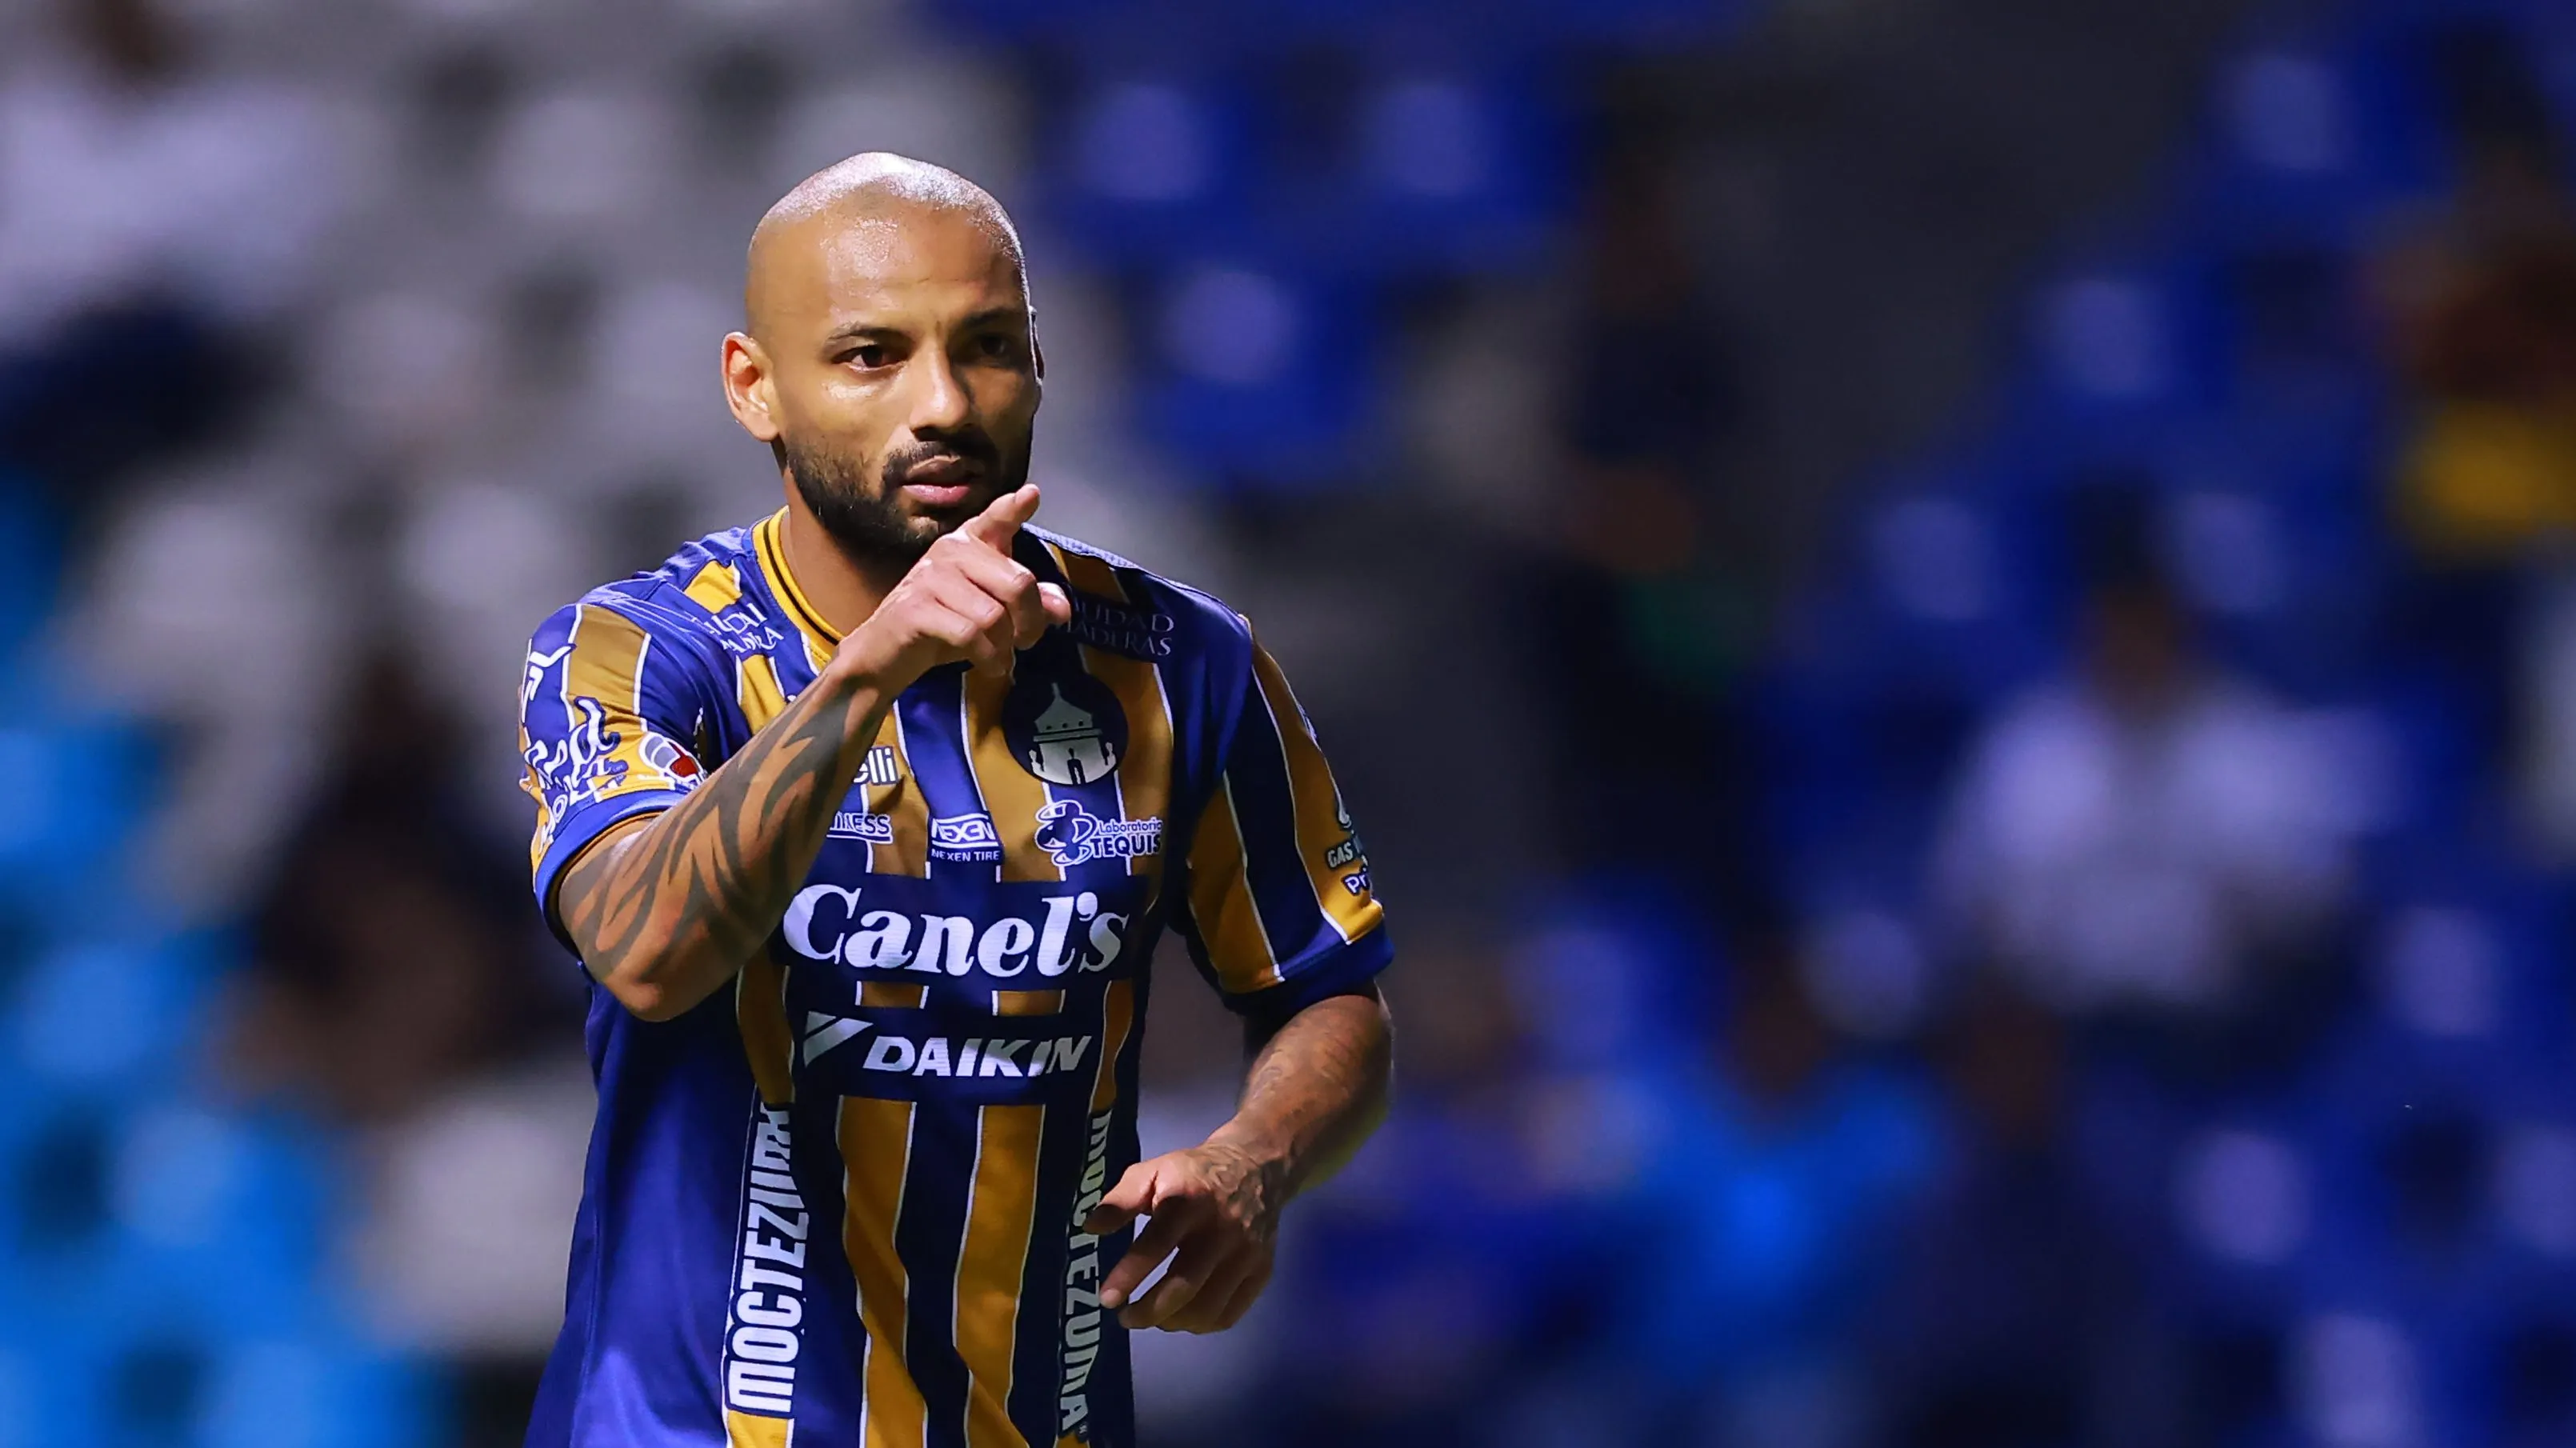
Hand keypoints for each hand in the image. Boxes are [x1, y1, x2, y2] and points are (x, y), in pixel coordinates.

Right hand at [835, 484, 1071, 685]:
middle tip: (1025, 641)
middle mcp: (949, 551)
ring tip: (999, 657)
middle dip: (1030, 621)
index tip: (1032, 495)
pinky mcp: (915, 609)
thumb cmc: (942, 628)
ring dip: (1005, 647)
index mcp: (968, 544)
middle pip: (1018, 583)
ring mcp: (930, 578)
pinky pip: (969, 634)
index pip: (994, 520)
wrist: (884, 655)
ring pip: (994, 615)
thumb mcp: (992, 614)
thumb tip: (1063, 609)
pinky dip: (987, 657)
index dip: (1013, 509)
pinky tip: (989, 665)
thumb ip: (1029, 606)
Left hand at [1083, 1140, 1280, 1333]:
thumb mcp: (1153, 1171)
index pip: (1158, 1242)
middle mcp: (1223, 1229)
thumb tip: (1090, 1228)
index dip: (1130, 1274)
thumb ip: (1121, 1199)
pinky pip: (1230, 1314)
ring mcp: (1247, 1253)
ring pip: (1208, 1307)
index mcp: (1190, 1199)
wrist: (1255, 1167)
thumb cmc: (1192, 1174)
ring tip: (1152, 1317)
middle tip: (1124, 1317)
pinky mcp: (1262, 1271)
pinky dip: (1201, 1325)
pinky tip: (1182, 1316)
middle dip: (1148, 1310)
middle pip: (1184, 1284)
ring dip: (1172, 1321)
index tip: (1107, 1298)